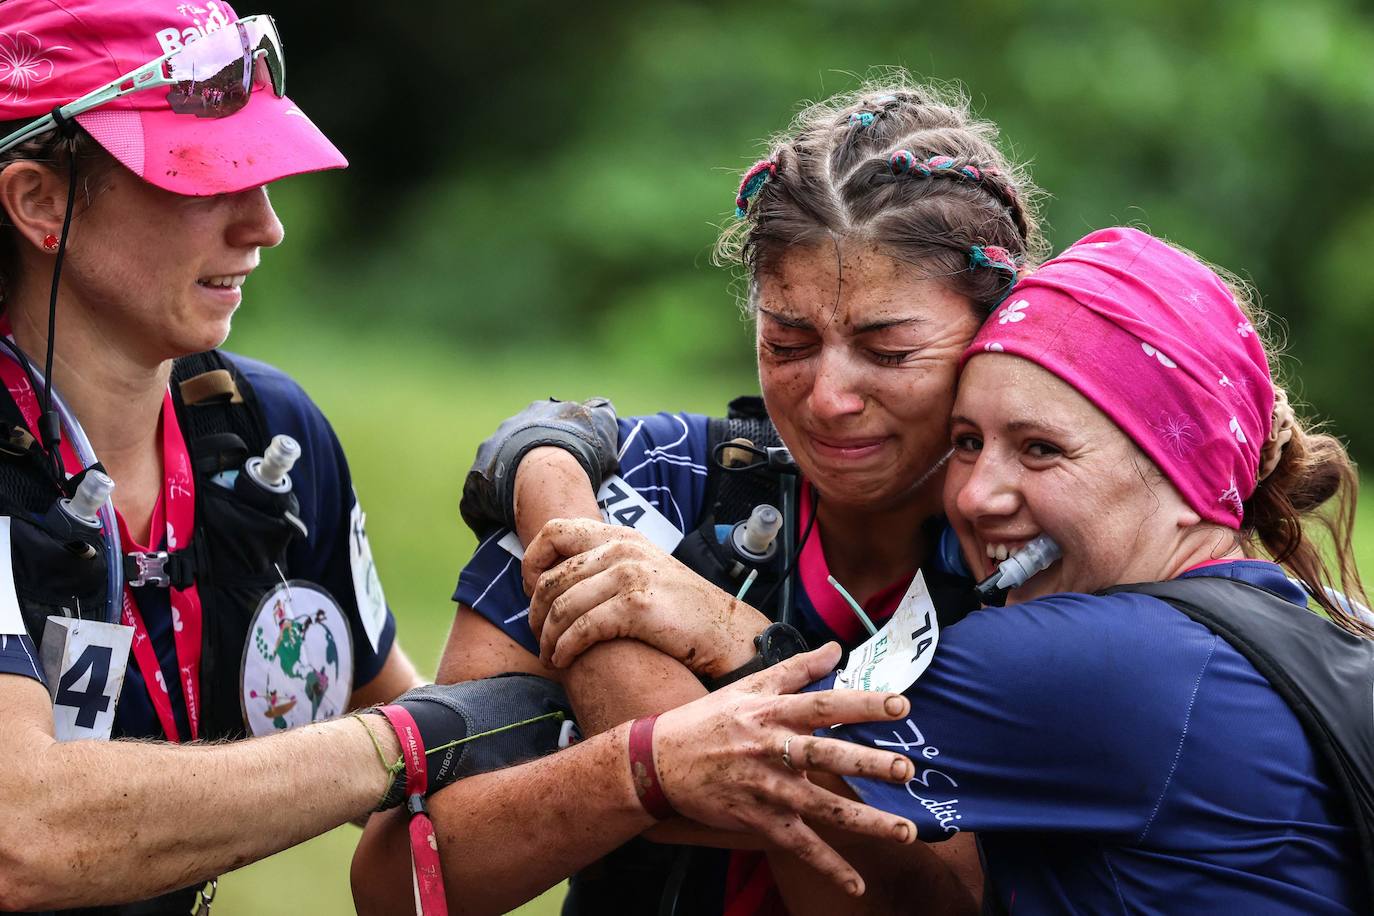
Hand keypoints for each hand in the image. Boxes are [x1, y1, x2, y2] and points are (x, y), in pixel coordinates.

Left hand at [524, 518, 767, 674]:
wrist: (725, 630)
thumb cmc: (681, 609)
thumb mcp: (645, 570)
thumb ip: (608, 566)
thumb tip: (557, 582)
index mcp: (621, 536)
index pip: (555, 531)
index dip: (532, 561)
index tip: (531, 591)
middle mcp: (622, 549)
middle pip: (552, 576)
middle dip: (536, 612)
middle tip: (537, 636)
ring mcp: (629, 575)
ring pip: (561, 606)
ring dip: (547, 637)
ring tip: (549, 655)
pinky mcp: (635, 606)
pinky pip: (580, 629)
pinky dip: (564, 648)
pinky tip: (563, 660)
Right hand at [652, 643, 917, 896]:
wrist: (660, 761)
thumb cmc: (708, 720)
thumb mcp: (749, 686)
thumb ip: (797, 668)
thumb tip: (836, 648)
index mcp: (771, 712)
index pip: (823, 704)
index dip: (862, 704)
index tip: (901, 705)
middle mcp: (771, 749)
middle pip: (825, 754)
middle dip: (867, 763)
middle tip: (905, 769)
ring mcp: (766, 788)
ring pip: (822, 806)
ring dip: (866, 822)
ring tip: (907, 831)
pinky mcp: (758, 819)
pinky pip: (799, 846)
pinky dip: (829, 867)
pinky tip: (857, 885)